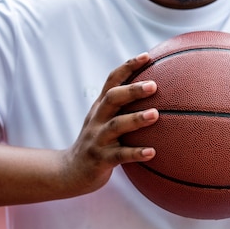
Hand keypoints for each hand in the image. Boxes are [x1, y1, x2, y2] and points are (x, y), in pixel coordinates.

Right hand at [60, 53, 159, 194]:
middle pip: (112, 98)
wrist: (72, 171)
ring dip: (136, 119)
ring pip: (116, 125)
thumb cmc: (97, 144)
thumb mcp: (105, 122)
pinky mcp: (100, 159)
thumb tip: (158, 96)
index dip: (128, 67)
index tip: (147, 56)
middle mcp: (97, 119)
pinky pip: (120, 155)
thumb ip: (123, 109)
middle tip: (154, 85)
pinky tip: (152, 152)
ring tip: (155, 114)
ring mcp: (97, 139)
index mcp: (100, 108)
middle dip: (132, 90)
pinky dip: (136, 153)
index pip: (112, 81)